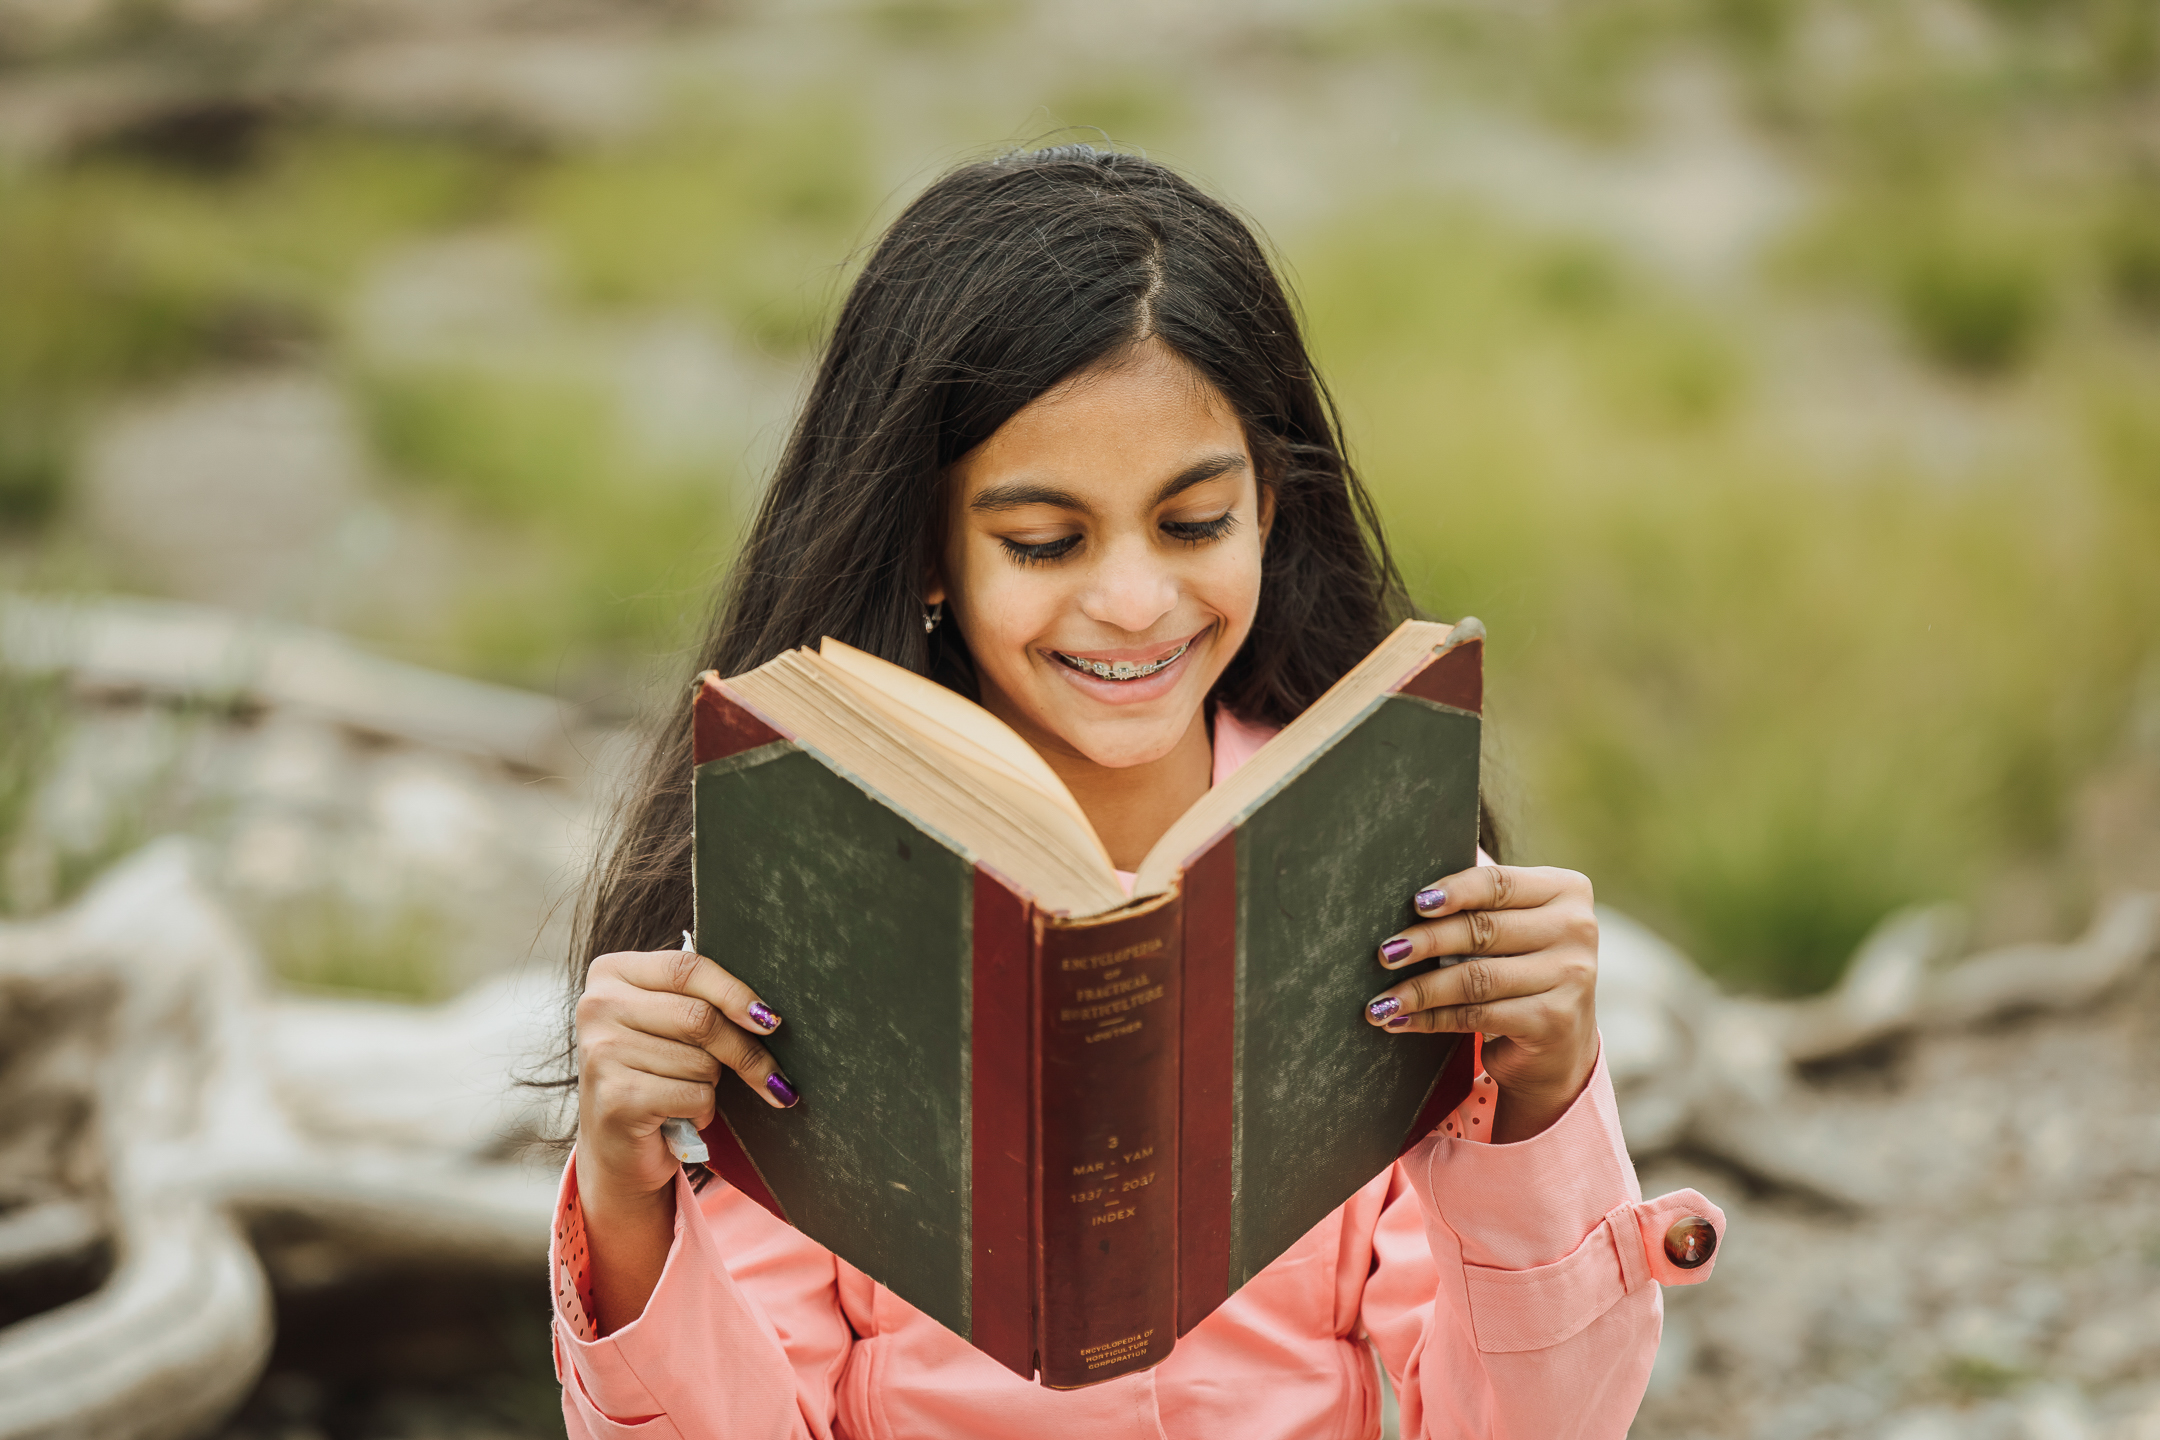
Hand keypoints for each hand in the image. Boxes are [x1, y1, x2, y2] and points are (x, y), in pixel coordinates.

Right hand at [576, 945, 796, 1198]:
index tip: (770, 1020)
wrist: (616, 1144)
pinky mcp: (617, 1097)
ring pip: (701, 1061)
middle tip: (771, 1076)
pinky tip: (679, 1115)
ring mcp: (603, 1051)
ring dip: (712, 1084)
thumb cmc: (652, 1073)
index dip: (735, 993)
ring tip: (686, 1093)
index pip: (687, 968)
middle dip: (745, 1051)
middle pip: (700, 1017)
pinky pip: (694, 1095)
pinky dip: (703, 1110)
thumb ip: (702, 1001)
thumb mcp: (669, 1023)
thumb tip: (766, 1014)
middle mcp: (598, 1006)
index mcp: (612, 973)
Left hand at [1363, 865, 1599, 1142]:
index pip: (1499, 883)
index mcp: (1566, 891)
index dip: (1454, 891)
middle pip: (1483, 929)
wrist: (1560, 1042)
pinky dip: (1432, 1018)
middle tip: (1384, 953)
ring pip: (1476, 978)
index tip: (1415, 903)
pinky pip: (1478, 1016)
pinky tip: (1401, 1020)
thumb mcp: (1512, 926)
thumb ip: (1479, 900)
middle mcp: (1577, 929)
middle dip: (1425, 942)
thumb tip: (1407, 880)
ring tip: (1380, 1000)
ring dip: (1419, 989)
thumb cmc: (1520, 967)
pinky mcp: (1553, 1021)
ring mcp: (1570, 977)